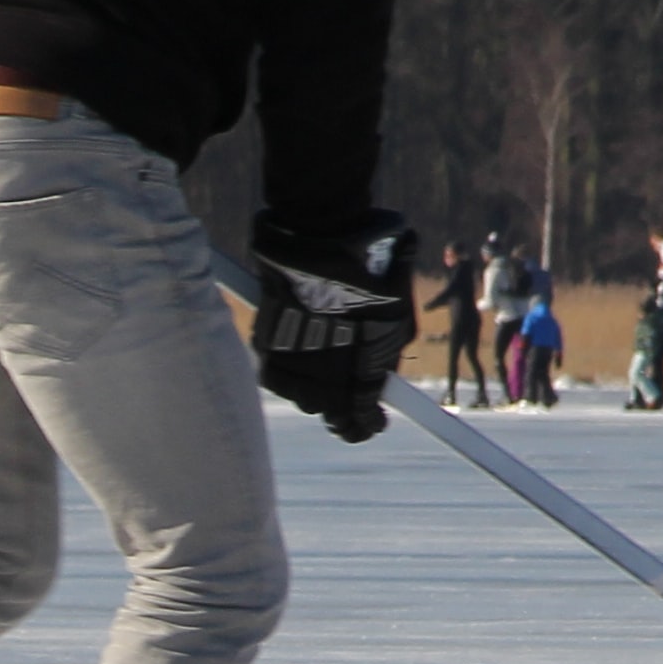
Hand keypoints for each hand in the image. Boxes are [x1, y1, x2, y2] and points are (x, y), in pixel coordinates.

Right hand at [247, 205, 417, 441]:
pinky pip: (277, 377)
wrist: (323, 238)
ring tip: (325, 367)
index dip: (365, 425)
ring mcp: (293, 363)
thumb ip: (389, 352)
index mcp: (364, 372)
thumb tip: (382, 378)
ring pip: (303, 398)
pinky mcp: (267, 347)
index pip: (360, 420)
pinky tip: (301, 351)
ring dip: (314, 390)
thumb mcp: (396, 314)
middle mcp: (327, 376)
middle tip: (350, 406)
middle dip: (342, 414)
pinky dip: (288, 371)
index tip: (372, 423)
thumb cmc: (369, 270)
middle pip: (330, 416)